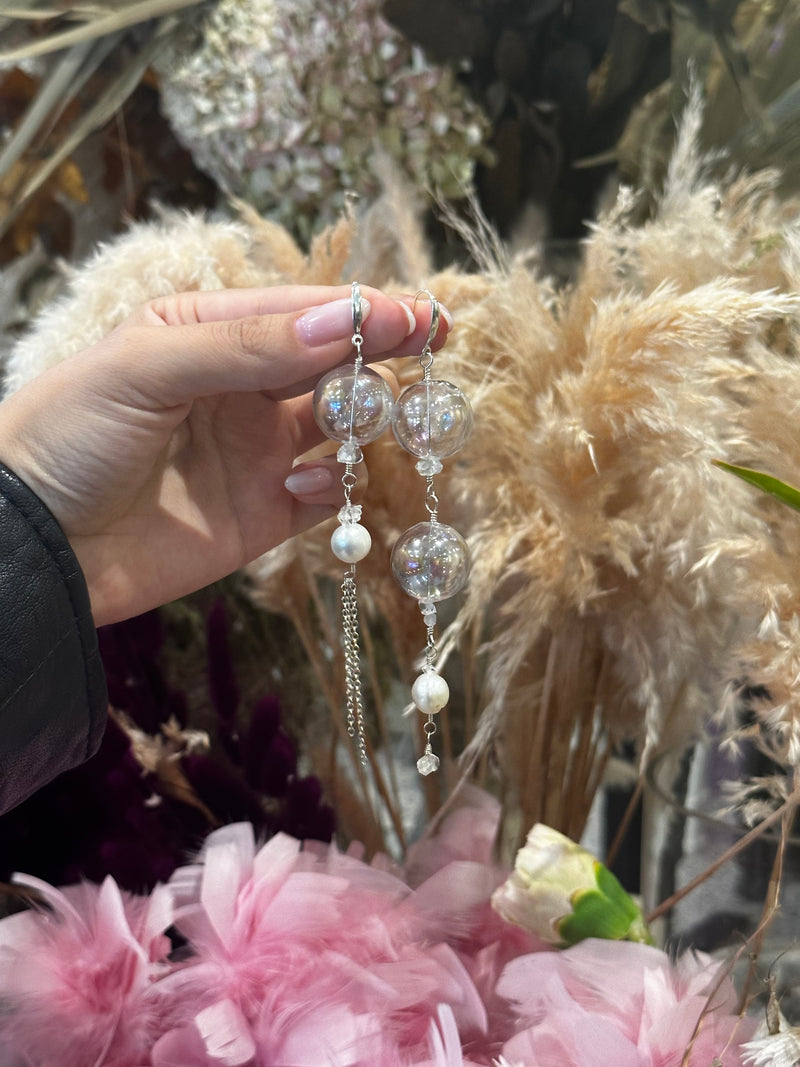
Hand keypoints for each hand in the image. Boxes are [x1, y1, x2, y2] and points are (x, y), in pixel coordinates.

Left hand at [0, 284, 449, 625]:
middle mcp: (243, 388)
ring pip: (344, 426)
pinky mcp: (266, 514)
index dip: (364, 312)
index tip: (419, 315)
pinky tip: (309, 485)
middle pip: (336, 365)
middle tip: (421, 356)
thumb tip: (343, 321)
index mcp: (210, 332)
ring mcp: (258, 453)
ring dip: (366, 421)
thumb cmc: (68, 435)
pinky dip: (337, 487)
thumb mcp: (147, 369)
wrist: (31, 545)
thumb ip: (246, 346)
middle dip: (378, 360)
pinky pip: (328, 494)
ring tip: (361, 423)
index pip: (303, 312)